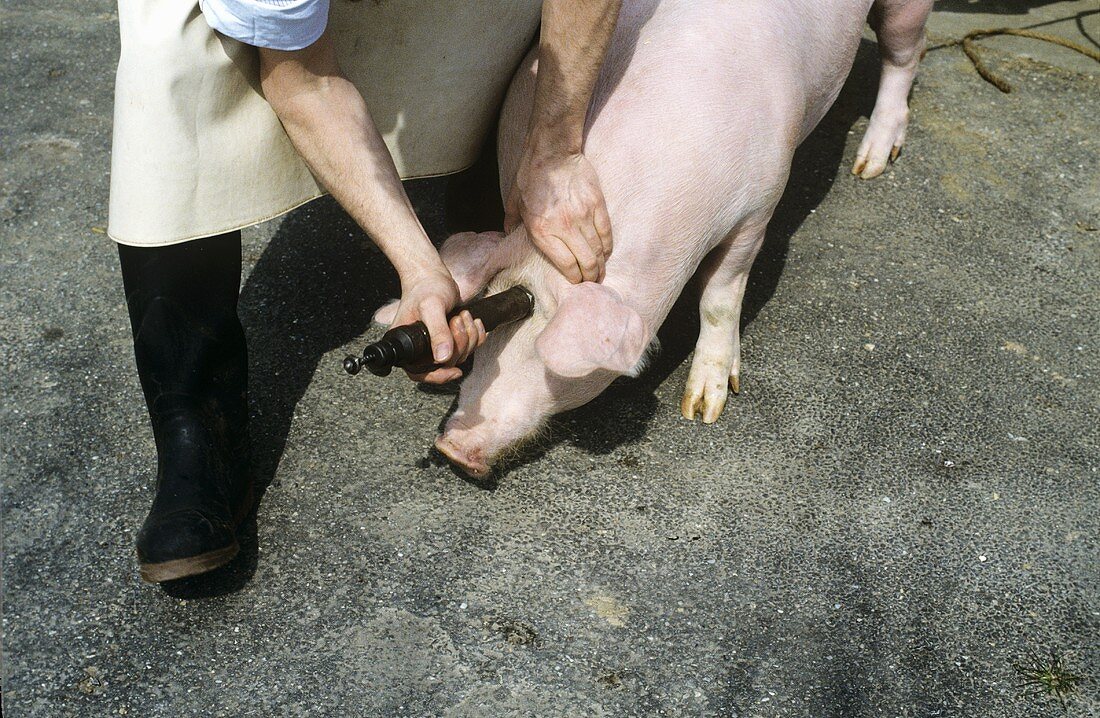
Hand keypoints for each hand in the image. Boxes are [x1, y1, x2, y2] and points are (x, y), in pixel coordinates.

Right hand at [391, 267, 486, 383]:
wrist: (433, 277)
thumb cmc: (426, 288)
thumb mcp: (431, 307)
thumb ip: (437, 332)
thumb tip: (443, 358)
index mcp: (407, 346)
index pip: (419, 373)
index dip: (437, 376)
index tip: (455, 371)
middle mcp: (421, 349)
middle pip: (446, 363)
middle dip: (459, 343)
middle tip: (457, 319)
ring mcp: (437, 345)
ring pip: (460, 355)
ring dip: (468, 336)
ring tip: (462, 315)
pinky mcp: (452, 339)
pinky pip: (469, 347)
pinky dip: (476, 335)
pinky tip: (472, 320)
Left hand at [505, 150, 611, 283]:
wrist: (552, 151)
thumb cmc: (530, 176)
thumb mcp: (514, 202)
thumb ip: (512, 222)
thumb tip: (507, 234)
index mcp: (542, 230)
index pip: (566, 265)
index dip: (574, 278)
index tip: (576, 282)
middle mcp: (564, 227)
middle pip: (586, 262)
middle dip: (590, 277)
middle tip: (591, 281)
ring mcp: (583, 216)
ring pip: (598, 250)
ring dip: (600, 265)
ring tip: (599, 272)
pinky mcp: (597, 205)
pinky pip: (606, 233)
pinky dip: (607, 247)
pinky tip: (605, 253)